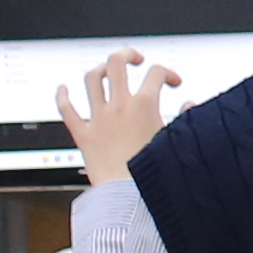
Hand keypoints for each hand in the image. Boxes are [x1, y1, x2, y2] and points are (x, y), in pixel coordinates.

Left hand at [57, 48, 178, 183]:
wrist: (128, 196)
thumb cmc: (152, 174)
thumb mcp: (174, 141)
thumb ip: (184, 118)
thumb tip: (189, 106)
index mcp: (145, 106)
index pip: (157, 73)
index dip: (168, 73)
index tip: (173, 83)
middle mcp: (120, 106)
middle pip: (117, 63)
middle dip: (127, 55)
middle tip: (135, 60)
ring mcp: (99, 118)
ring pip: (92, 79)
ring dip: (100, 70)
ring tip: (107, 71)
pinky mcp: (83, 135)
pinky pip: (66, 110)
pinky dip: (63, 96)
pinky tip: (63, 88)